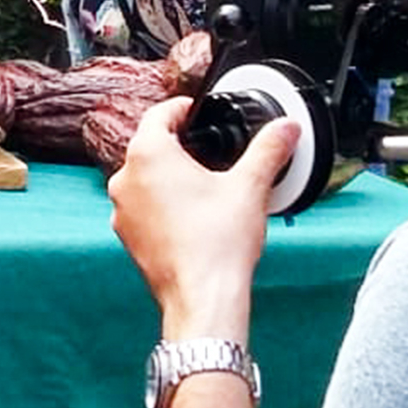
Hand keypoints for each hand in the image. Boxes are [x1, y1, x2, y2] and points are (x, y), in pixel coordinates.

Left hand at [108, 98, 299, 341]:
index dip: (181, 109)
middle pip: (150, 147)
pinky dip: (162, 206)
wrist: (203, 298)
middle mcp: (125, 179)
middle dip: (178, 146)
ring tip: (203, 188)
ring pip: (144, 179)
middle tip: (207, 151)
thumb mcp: (250, 186)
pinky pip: (143, 208)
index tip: (195, 112)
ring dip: (168, 178)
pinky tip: (191, 218)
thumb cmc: (218, 244)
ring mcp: (121, 211)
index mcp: (148, 154)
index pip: (159, 114)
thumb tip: (286, 128)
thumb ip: (269, 149)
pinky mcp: (127, 237)